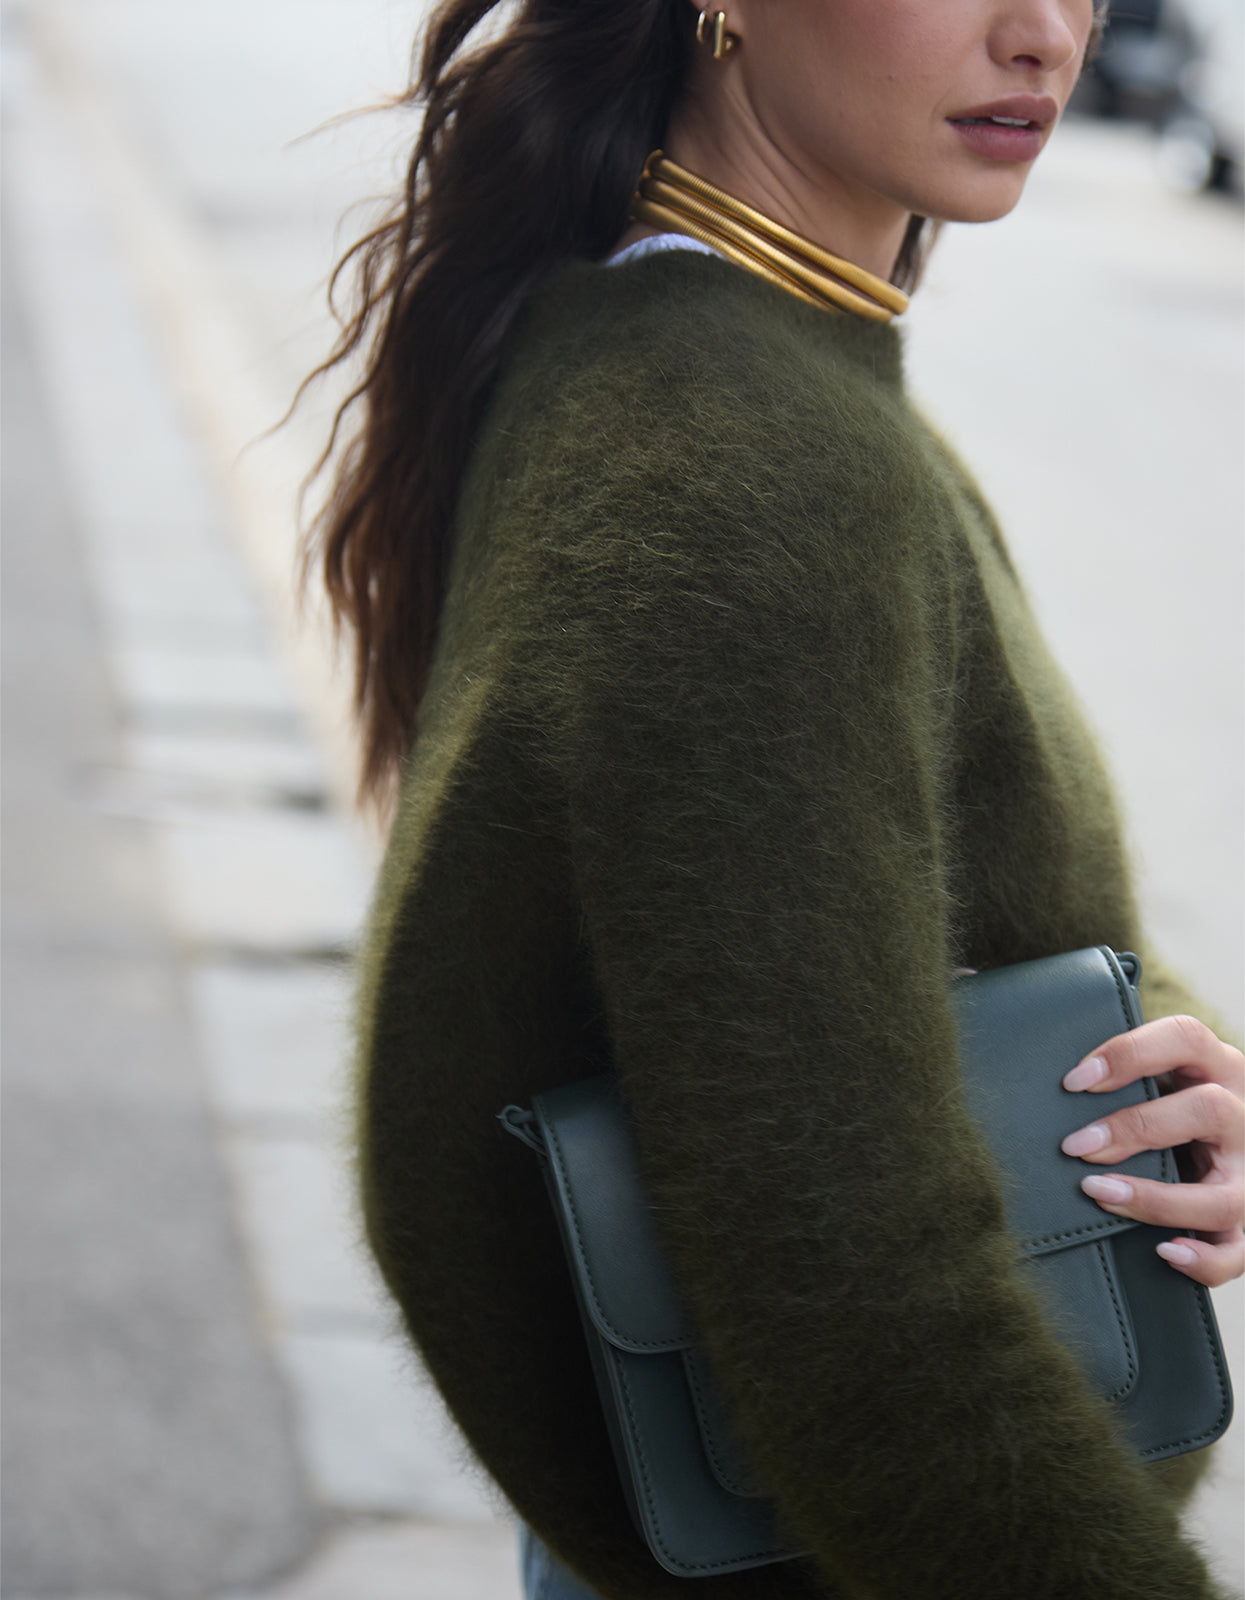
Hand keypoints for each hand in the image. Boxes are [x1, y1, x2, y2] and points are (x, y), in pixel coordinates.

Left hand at [1059, 1014, 1244, 1287]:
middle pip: (1209, 1110)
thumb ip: (1124, 1081)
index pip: (1186, 1038)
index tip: (1073, 1080)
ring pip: (1226, 1195)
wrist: (1222, 1146)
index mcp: (1218, 1066)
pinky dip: (1204, 1259)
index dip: (1129, 1054)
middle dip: (1135, 1128)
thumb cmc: (1168, 1106)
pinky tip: (1164, 1251)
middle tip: (1075, 1145)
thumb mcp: (1160, 1080)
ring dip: (1157, 1200)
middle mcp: (1244, 1115)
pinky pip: (1240, 1250)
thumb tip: (1051, 1093)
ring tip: (1098, 1193)